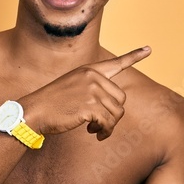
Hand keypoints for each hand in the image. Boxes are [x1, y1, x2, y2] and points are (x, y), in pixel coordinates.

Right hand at [19, 46, 150, 139]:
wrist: (34, 111)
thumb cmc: (52, 104)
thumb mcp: (72, 87)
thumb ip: (93, 89)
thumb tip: (115, 105)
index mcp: (88, 70)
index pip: (115, 63)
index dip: (134, 56)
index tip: (149, 49)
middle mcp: (92, 77)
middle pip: (120, 99)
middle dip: (113, 115)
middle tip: (100, 124)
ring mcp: (91, 90)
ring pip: (117, 113)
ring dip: (108, 126)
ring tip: (95, 130)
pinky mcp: (90, 106)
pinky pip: (108, 123)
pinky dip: (104, 132)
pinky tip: (94, 134)